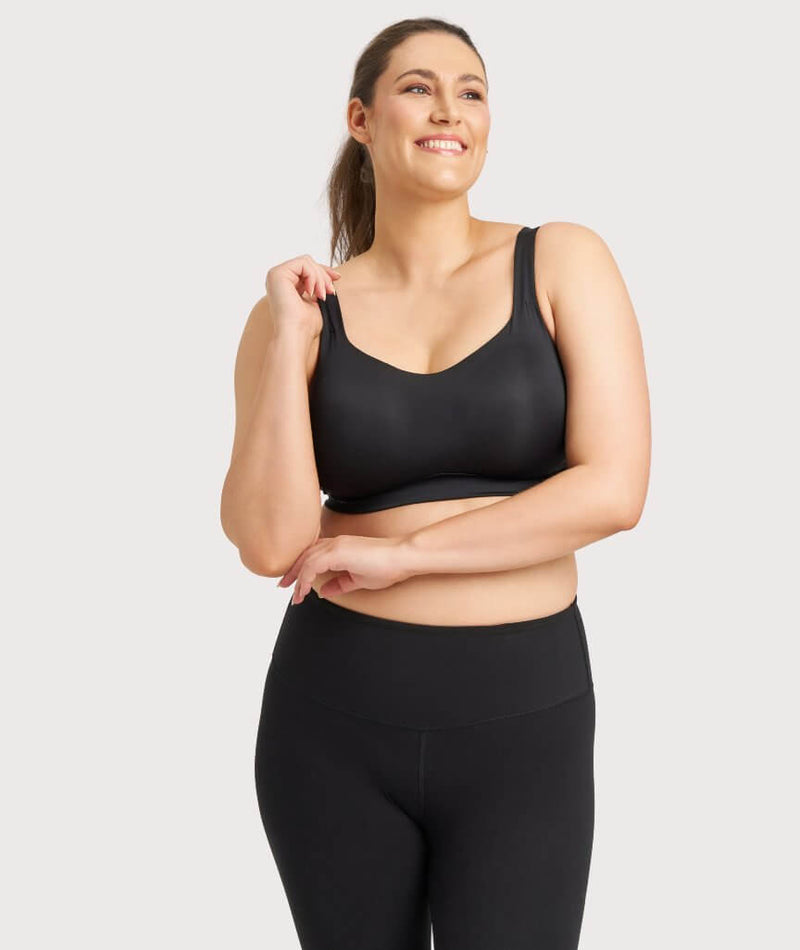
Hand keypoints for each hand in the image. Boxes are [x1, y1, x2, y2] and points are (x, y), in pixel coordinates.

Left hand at [276, 534, 415, 603]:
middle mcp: (335, 542)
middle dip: (292, 572)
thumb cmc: (387, 566)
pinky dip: (305, 578)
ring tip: (294, 595)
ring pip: (306, 560)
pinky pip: (312, 565)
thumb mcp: (358, 579)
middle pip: (305, 555)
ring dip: (297, 578)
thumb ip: (339, 584)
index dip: (301, 568)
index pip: (313, 554)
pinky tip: (303, 591)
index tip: (294, 584)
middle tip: (284, 587)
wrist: (402, 557)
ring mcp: (336, 545)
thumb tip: (323, 591)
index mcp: (340, 546)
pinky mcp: (338, 551)